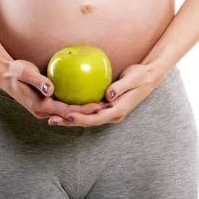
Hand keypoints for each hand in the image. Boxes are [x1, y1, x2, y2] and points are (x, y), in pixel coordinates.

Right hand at [0, 59, 107, 119]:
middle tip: (106, 107)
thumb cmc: (15, 71)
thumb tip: (51, 90)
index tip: (96, 106)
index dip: (81, 110)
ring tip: (102, 105)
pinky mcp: (46, 103)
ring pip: (67, 112)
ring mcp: (45, 108)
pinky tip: (88, 96)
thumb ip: (38, 81)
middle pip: (69, 115)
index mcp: (39, 105)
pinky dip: (76, 103)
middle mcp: (43, 110)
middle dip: (87, 113)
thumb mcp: (24, 72)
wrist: (5, 75)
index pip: (65, 111)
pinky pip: (64, 105)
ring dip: (83, 110)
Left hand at [46, 63, 161, 126]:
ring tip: (51, 117)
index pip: (97, 118)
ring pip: (86, 118)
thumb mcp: (133, 78)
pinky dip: (76, 111)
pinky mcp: (105, 106)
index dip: (82, 118)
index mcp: (118, 110)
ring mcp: (108, 111)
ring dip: (69, 119)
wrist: (148, 77)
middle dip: (69, 122)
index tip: (68, 115)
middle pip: (88, 122)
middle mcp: (112, 114)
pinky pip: (88, 111)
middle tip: (51, 120)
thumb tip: (108, 95)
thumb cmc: (141, 75)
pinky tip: (62, 107)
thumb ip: (121, 87)